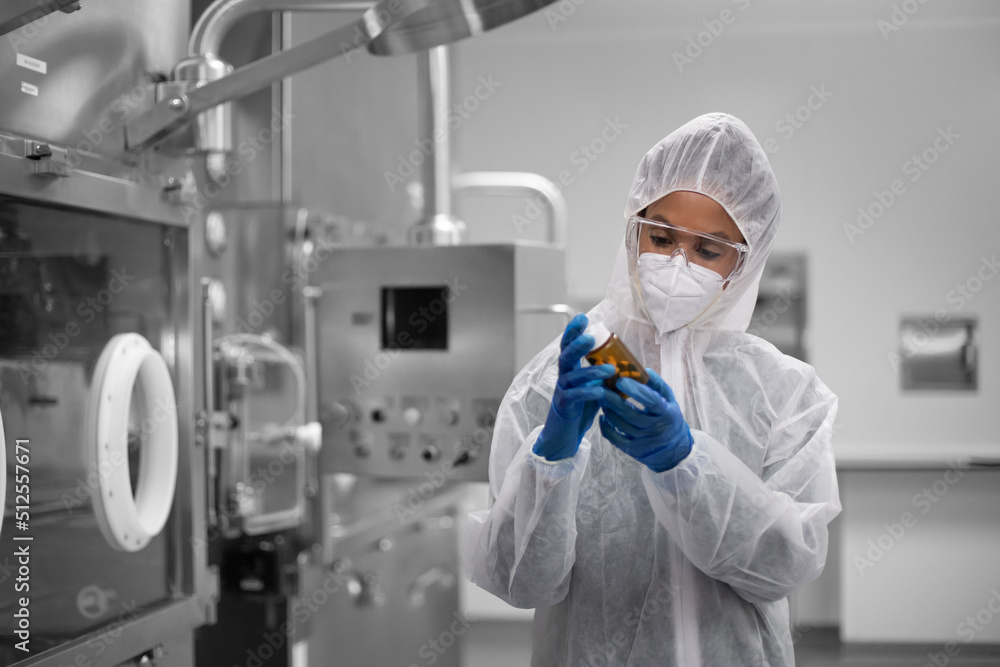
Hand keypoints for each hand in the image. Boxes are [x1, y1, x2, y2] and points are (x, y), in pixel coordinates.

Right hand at [533, 314, 615, 460]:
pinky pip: (575, 396)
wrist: (565, 435)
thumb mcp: (593, 387)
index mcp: (570, 369)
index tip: (582, 317)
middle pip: (565, 355)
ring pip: (573, 376)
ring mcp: (562, 390)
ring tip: (610, 369)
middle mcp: (563, 376)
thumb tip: (622, 363)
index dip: (573, 331)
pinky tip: (600, 391)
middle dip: (576, 345)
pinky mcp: (564, 406)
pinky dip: (588, 392)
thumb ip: (602, 375)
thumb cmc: (580, 409)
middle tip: (589, 337)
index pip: (569, 345)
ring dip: (591, 371)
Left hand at [598, 368, 692, 471]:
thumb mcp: (670, 400)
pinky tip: (603, 415)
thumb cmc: (669, 417)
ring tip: (601, 397)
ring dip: (608, 410)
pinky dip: (605, 427)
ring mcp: (644, 441)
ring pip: (620, 425)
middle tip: (601, 387)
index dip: (635, 391)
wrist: (674, 449)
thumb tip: (644, 370)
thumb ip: (658, 385)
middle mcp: (656, 429)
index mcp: (667, 414)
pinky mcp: (633, 450)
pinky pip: (614, 438)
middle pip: (630, 414)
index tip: (620, 380)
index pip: (651, 401)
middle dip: (613, 399)